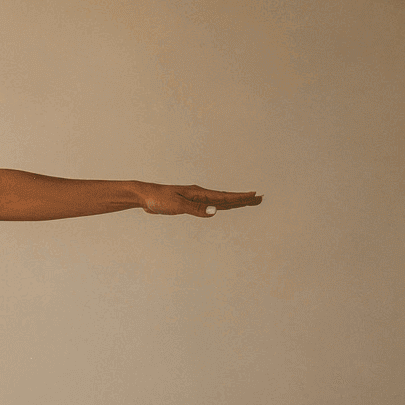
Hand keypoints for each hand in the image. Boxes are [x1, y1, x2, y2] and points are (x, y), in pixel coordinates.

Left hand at [134, 182, 262, 216]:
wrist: (144, 196)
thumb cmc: (158, 199)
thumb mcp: (177, 205)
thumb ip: (196, 209)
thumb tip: (215, 211)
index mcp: (199, 193)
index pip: (224, 197)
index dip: (240, 198)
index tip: (255, 196)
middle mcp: (200, 194)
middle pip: (226, 198)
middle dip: (243, 199)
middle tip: (260, 199)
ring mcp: (195, 198)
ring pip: (219, 202)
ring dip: (234, 203)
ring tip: (248, 202)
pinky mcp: (189, 204)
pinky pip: (210, 205)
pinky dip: (220, 206)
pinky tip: (224, 208)